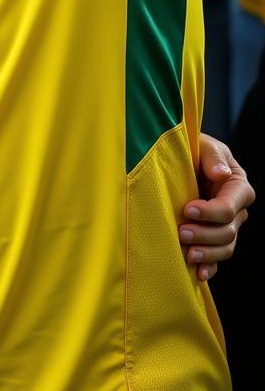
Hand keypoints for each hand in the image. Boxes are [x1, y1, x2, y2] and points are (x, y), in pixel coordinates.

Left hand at [179, 132, 254, 279]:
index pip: (229, 207)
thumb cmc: (194, 148)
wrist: (182, 158)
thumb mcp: (204, 145)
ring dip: (207, 253)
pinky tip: (198, 273)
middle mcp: (236, 209)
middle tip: (182, 233)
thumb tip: (220, 174)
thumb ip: (212, 157)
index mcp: (237, 187)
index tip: (188, 210)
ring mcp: (226, 225)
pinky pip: (217, 257)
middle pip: (227, 231)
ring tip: (188, 254)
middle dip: (205, 234)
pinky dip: (209, 266)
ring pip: (225, 247)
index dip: (211, 212)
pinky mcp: (213, 236)